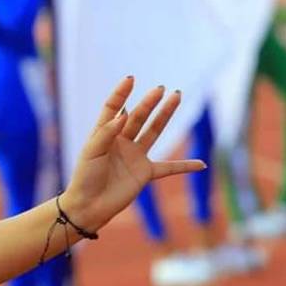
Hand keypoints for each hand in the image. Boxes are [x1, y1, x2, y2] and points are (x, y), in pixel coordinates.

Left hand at [62, 78, 204, 231]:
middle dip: (149, 102)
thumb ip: (106, 133)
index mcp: (104, 134)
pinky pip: (169, 168)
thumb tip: (123, 115)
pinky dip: (184, 166)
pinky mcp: (145, 173)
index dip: (121, 93)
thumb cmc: (84, 178)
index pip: (114, 108)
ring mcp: (135, 156)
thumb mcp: (90, 152)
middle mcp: (121, 142)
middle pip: (138, 116)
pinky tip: (201, 164)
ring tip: (176, 97)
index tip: (131, 79)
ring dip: (165, 115)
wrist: (88, 206)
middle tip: (161, 88)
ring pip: (153, 131)